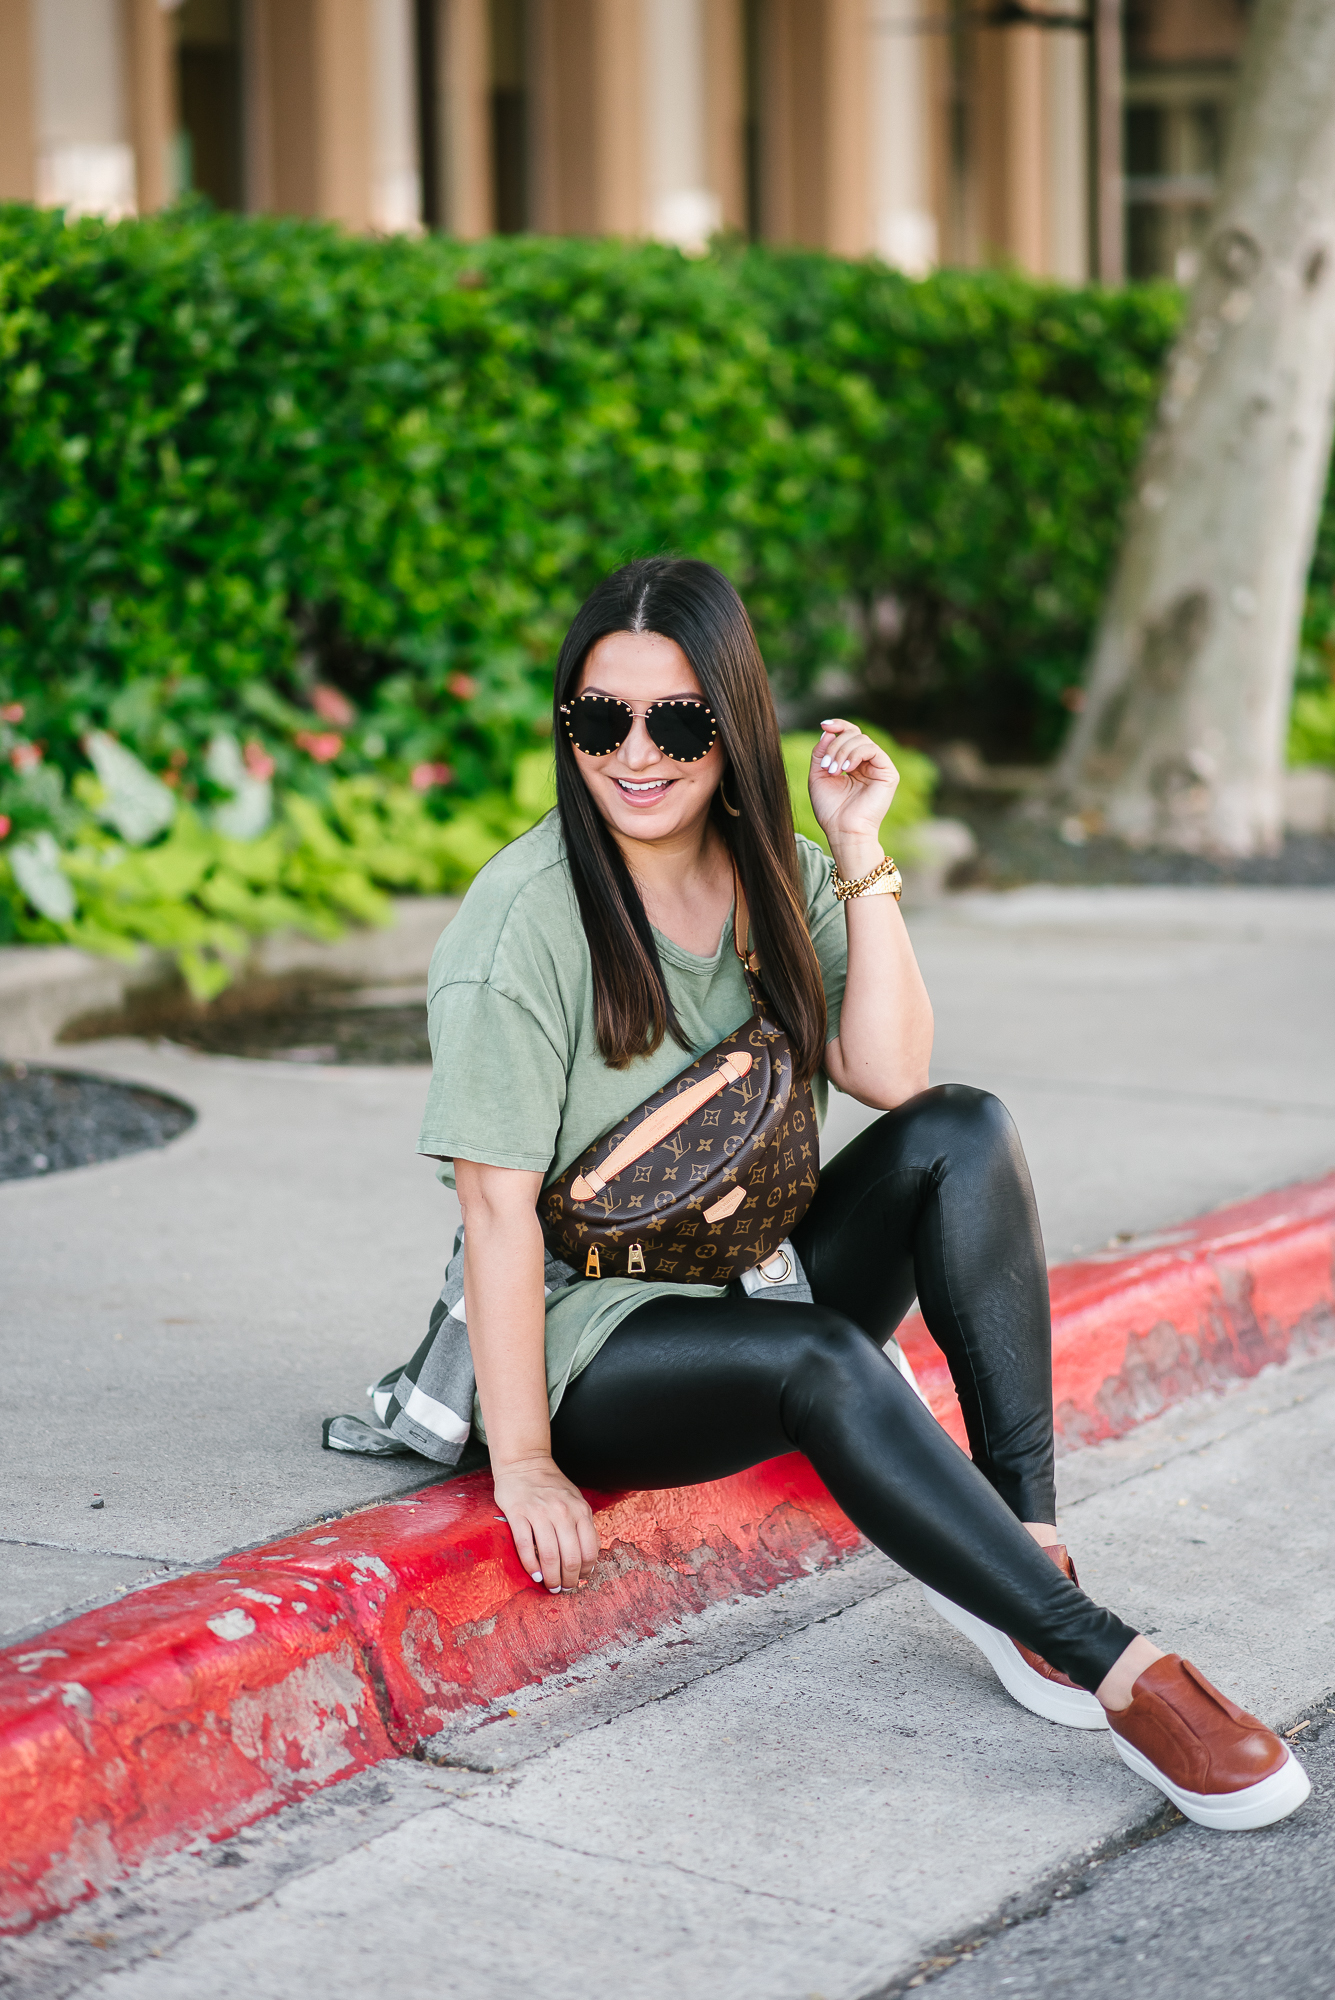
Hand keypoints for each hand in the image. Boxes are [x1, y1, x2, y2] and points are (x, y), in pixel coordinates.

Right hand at [492, 1455, 599, 1592]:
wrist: (524, 1462)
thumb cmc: (550, 1485)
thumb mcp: (574, 1500)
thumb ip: (581, 1525)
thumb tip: (586, 1561)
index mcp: (580, 1509)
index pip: (589, 1550)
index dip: (586, 1571)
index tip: (580, 1581)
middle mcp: (562, 1511)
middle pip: (571, 1557)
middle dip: (569, 1579)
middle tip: (564, 1589)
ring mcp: (539, 1512)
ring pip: (550, 1555)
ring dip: (551, 1577)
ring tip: (550, 1586)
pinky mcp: (518, 1513)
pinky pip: (526, 1546)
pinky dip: (531, 1565)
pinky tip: (535, 1574)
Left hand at [808, 719, 899, 861]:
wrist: (843, 831)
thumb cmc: (831, 810)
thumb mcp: (818, 776)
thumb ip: (820, 752)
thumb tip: (828, 731)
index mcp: (853, 762)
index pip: (849, 734)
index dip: (838, 725)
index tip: (824, 725)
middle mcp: (867, 762)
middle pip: (854, 734)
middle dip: (836, 744)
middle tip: (827, 766)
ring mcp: (879, 766)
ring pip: (862, 740)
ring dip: (842, 751)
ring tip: (835, 771)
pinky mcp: (888, 773)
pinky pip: (873, 749)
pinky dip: (856, 754)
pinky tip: (847, 769)